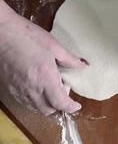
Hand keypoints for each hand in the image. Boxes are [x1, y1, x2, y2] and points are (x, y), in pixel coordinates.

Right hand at [0, 0, 87, 114]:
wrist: (1, 33)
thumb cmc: (28, 36)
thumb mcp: (54, 46)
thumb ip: (69, 59)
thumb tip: (83, 66)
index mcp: (45, 78)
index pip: (60, 103)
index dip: (70, 107)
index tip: (76, 106)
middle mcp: (32, 88)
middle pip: (48, 110)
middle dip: (60, 105)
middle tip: (63, 87)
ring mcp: (19, 90)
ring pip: (36, 108)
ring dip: (47, 104)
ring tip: (51, 87)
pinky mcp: (10, 88)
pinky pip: (25, 102)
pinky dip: (35, 101)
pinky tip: (38, 87)